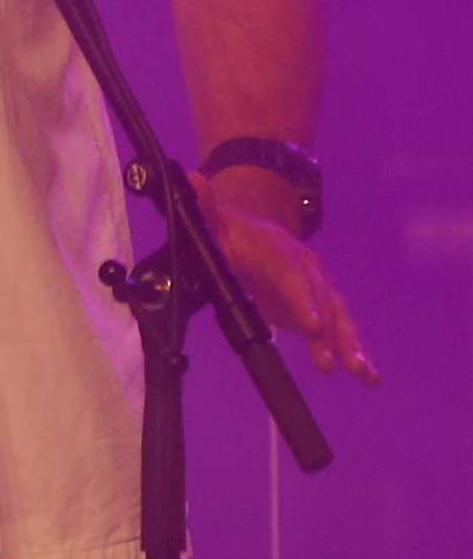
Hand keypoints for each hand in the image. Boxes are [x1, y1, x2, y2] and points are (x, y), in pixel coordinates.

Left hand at [196, 174, 377, 384]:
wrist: (246, 229)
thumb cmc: (224, 230)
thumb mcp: (210, 220)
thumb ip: (202, 208)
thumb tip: (192, 183)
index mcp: (276, 249)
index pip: (291, 274)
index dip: (302, 299)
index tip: (311, 326)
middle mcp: (303, 266)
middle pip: (322, 298)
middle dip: (331, 329)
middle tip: (335, 360)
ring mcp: (314, 286)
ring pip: (336, 314)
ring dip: (349, 344)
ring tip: (361, 373)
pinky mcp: (315, 306)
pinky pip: (335, 328)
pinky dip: (351, 350)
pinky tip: (365, 375)